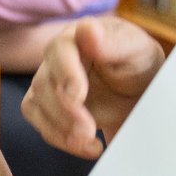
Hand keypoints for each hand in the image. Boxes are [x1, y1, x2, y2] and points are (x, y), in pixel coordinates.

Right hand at [21, 16, 164, 158]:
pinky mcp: (49, 104)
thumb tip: (88, 30)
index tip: (78, 95)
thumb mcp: (137, 50)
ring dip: (60, 126)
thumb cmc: (139, 61)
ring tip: (89, 140)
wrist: (139, 88)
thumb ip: (114, 43)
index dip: (66, 72)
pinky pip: (40, 121)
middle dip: (65, 111)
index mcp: (79, 35)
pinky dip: (59, 137)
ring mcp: (50, 80)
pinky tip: (86, 146)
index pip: (61, 49)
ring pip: (37, 103)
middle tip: (88, 130)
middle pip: (45, 82)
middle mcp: (58, 56)